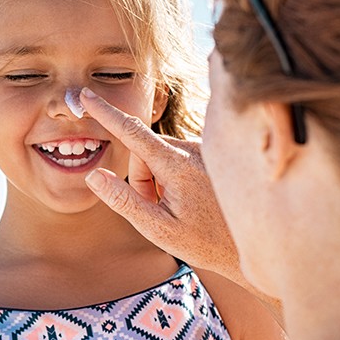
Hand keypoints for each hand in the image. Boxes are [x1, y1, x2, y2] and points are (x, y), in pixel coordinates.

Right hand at [80, 87, 239, 280]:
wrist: (253, 243)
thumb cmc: (205, 243)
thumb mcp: (157, 229)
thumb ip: (124, 200)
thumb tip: (94, 175)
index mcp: (177, 165)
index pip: (132, 132)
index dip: (105, 113)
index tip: (86, 96)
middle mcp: (193, 149)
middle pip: (143, 153)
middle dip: (142, 179)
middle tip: (159, 211)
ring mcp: (203, 150)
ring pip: (159, 156)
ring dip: (158, 180)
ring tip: (179, 209)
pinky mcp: (209, 154)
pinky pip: (176, 158)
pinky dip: (173, 177)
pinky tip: (192, 200)